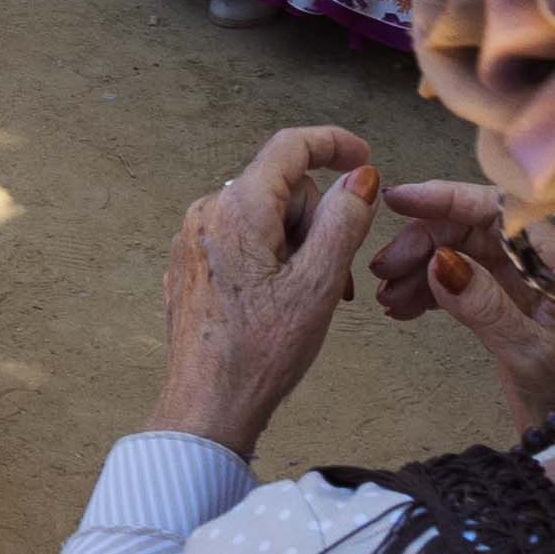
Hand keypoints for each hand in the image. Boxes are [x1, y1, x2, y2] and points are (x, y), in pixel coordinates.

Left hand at [148, 127, 380, 450]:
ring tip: (312, 298)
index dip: (334, 144)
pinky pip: (240, 241)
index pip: (290, 147)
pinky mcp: (189, 268)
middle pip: (281, 188)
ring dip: (297, 246)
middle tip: (336, 277)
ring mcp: (192, 241)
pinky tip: (281, 304)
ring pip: (263, 217)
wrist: (206, 409)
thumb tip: (360, 178)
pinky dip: (270, 260)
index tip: (365, 159)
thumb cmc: (261, 353)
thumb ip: (343, 222)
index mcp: (238, 208)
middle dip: (317, 221)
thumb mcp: (319, 285)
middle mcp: (206, 213)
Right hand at [366, 178, 554, 426]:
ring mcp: (531, 282)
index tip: (401, 201)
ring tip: (387, 298)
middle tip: (384, 268)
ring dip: (422, 268)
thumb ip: (487, 307)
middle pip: (477, 226)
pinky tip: (405, 309)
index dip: (449, 197)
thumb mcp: (532, 354)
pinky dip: (435, 290)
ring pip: (466, 253)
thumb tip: (438, 263)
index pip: (502, 206)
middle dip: (426, 240)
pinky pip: (468, 281)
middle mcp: (548, 261)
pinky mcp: (517, 304)